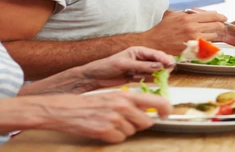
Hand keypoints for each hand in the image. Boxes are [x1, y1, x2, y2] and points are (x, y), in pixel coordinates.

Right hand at [32, 91, 170, 142]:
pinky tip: (103, 129)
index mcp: (126, 95)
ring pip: (132, 132)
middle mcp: (123, 106)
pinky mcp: (105, 131)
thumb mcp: (113, 96)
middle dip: (140, 124)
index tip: (168, 114)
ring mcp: (114, 119)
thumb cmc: (90, 103)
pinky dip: (113, 137)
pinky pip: (119, 139)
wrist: (65, 109)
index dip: (166, 109)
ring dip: (124, 130)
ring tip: (110, 123)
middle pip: (146, 122)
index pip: (157, 101)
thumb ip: (131, 102)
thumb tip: (149, 112)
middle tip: (127, 121)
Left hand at [76, 47, 175, 91]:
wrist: (94, 77)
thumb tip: (159, 66)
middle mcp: (141, 59)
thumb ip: (142, 66)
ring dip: (153, 75)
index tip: (171, 63)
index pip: (155, 53)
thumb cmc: (106, 66)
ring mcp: (139, 68)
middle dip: (163, 66)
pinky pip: (147, 79)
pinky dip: (147, 80)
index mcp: (138, 51)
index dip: (164, 58)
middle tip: (168, 71)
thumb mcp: (124, 65)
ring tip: (146, 76)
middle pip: (158, 62)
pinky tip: (139, 80)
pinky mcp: (137, 77)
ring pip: (154, 72)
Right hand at [145, 9, 227, 52]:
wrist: (155, 42)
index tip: (223, 17)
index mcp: (188, 18)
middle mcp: (193, 28)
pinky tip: (207, 41)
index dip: (219, 16)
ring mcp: (193, 39)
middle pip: (215, 25)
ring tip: (213, 33)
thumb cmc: (163, 28)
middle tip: (222, 25)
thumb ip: (188, 13)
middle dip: (220, 25)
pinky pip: (206, 45)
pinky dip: (209, 43)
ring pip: (213, 36)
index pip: (210, 16)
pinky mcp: (192, 49)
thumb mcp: (174, 15)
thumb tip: (201, 12)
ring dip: (214, 34)